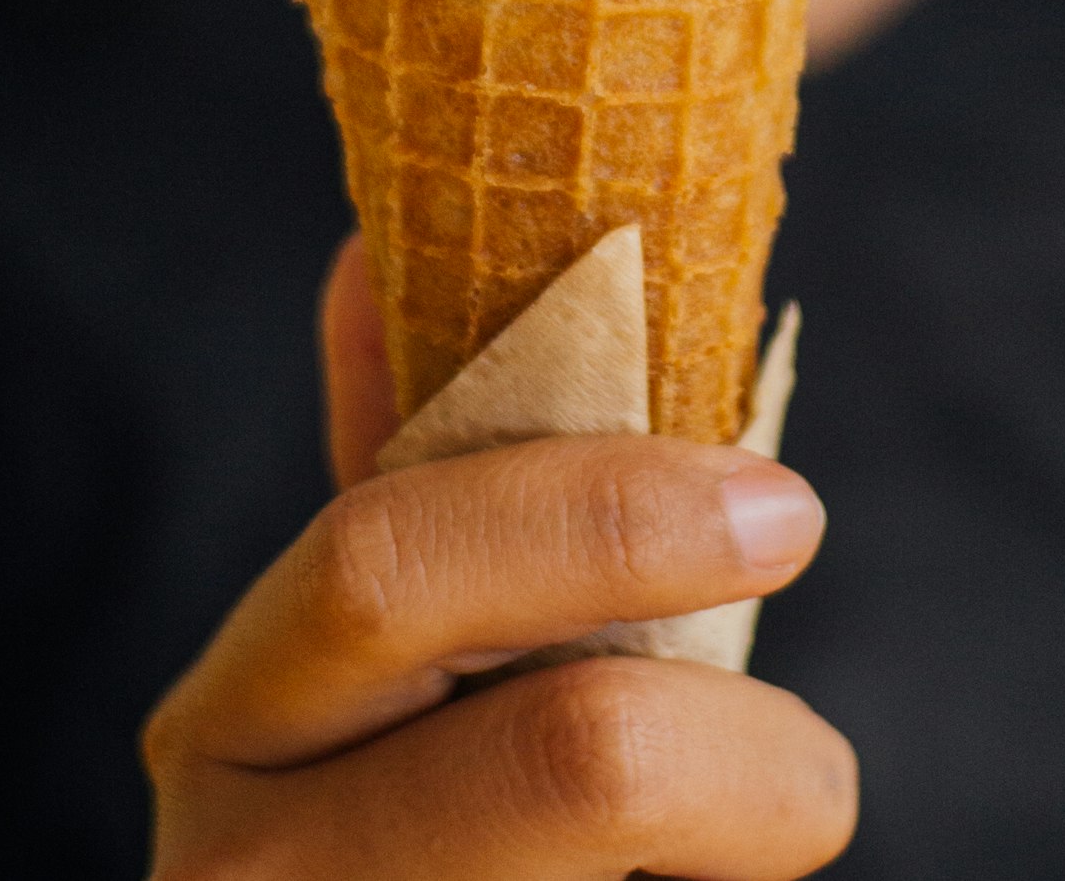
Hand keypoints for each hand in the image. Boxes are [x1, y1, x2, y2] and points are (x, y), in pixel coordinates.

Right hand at [141, 240, 855, 878]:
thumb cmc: (408, 826)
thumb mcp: (384, 668)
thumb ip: (405, 478)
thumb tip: (380, 245)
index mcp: (240, 712)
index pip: (393, 562)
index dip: (603, 512)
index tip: (780, 500)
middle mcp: (243, 873)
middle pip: (568, 763)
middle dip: (740, 739)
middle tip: (824, 750)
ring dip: (751, 844)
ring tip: (765, 836)